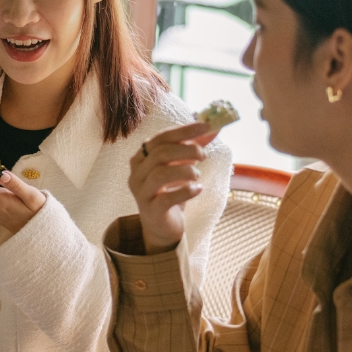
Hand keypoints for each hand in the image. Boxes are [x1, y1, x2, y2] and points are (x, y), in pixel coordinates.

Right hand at [128, 122, 211, 253]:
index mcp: (142, 157)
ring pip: (160, 174)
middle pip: (160, 153)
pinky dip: (186, 191)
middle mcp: (137, 173)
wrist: (162, 225)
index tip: (206, 126)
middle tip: (204, 156)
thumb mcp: (182, 166)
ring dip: (185, 171)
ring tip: (197, 175)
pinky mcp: (151, 211)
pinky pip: (166, 199)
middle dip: (187, 150)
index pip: (161, 137)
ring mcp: (141, 192)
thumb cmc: (171, 191)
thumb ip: (195, 147)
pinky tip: (198, 190)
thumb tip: (215, 127)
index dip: (184, 131)